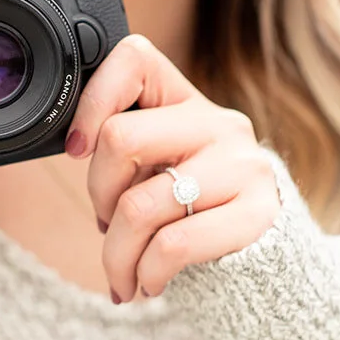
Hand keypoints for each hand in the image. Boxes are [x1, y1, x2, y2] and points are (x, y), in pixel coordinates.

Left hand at [62, 35, 281, 302]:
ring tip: (123, 274)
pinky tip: (150, 282)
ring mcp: (243, 166)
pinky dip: (147, 273)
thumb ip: (127, 152)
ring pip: (139, 207)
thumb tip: (75, 146)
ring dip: (116, 255)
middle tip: (106, 223)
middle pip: (121, 139)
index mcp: (187, 101)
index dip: (93, 99)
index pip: (134, 58)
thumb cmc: (193, 212)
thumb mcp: (160, 168)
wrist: (265, 259)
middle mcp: (220, 124)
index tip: (79, 148)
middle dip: (97, 195)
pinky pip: (173, 245)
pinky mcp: (257, 213)